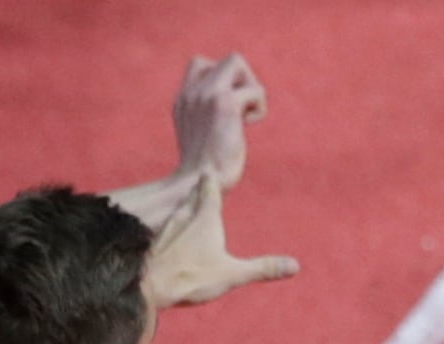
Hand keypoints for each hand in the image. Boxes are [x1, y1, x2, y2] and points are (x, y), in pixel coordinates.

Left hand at [144, 172, 298, 308]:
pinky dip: (173, 224)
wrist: (147, 287)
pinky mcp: (153, 242)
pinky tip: (172, 233)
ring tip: (191, 204)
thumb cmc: (191, 277)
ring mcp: (166, 228)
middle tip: (203, 179)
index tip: (211, 169)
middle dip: (199, 188)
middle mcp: (183, 216)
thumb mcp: (233, 274)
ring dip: (186, 204)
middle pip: (192, 195)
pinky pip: (166, 226)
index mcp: (204, 217)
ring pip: (178, 208)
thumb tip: (295, 266)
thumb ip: (263, 268)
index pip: (208, 188)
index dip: (211, 178)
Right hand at [172, 53, 267, 189]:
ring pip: (236, 61)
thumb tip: (238, 110)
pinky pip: (255, 90)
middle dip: (244, 81)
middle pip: (226, 59)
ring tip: (246, 115)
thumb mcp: (202, 138)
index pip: (201, 64)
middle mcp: (192, 93)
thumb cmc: (206, 172)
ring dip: (251, 87)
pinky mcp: (224, 103)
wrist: (200, 183)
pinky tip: (247, 125)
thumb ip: (210, 117)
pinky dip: (259, 107)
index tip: (229, 109)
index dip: (224, 80)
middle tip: (243, 109)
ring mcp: (206, 94)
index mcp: (184, 100)